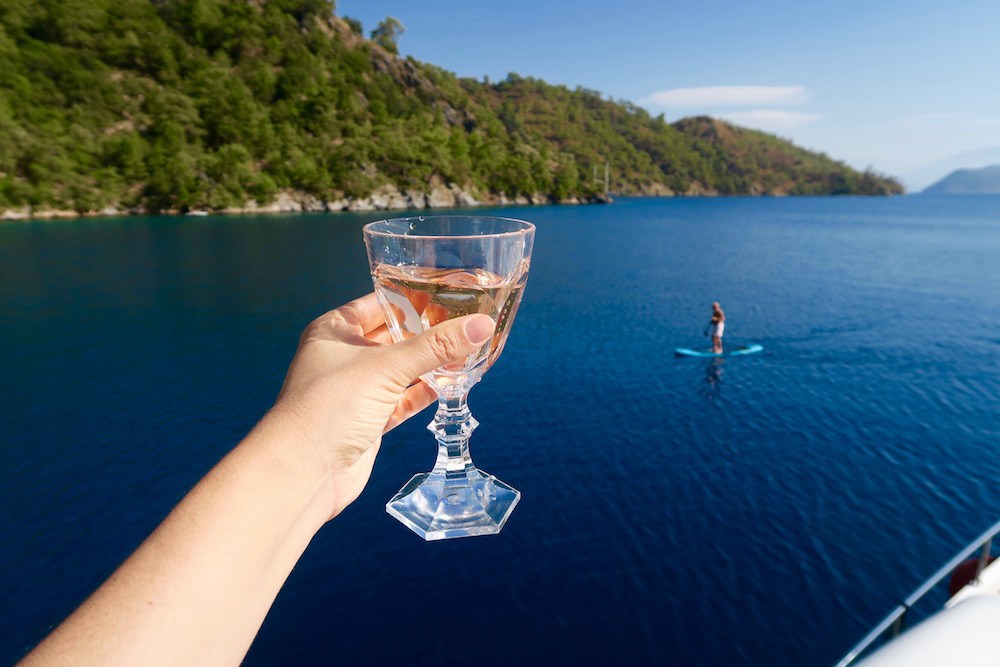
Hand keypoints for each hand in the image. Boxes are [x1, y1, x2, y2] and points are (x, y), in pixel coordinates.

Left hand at [270, 293, 494, 518]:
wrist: (303, 472)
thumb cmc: (329, 407)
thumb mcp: (387, 367)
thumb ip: (436, 346)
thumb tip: (481, 325)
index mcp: (335, 330)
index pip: (379, 303)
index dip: (412, 297)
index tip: (449, 292)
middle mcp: (343, 356)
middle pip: (393, 336)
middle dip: (427, 332)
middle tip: (466, 321)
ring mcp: (355, 390)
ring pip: (400, 370)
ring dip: (429, 364)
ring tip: (468, 350)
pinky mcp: (368, 420)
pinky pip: (402, 399)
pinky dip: (424, 392)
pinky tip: (452, 383)